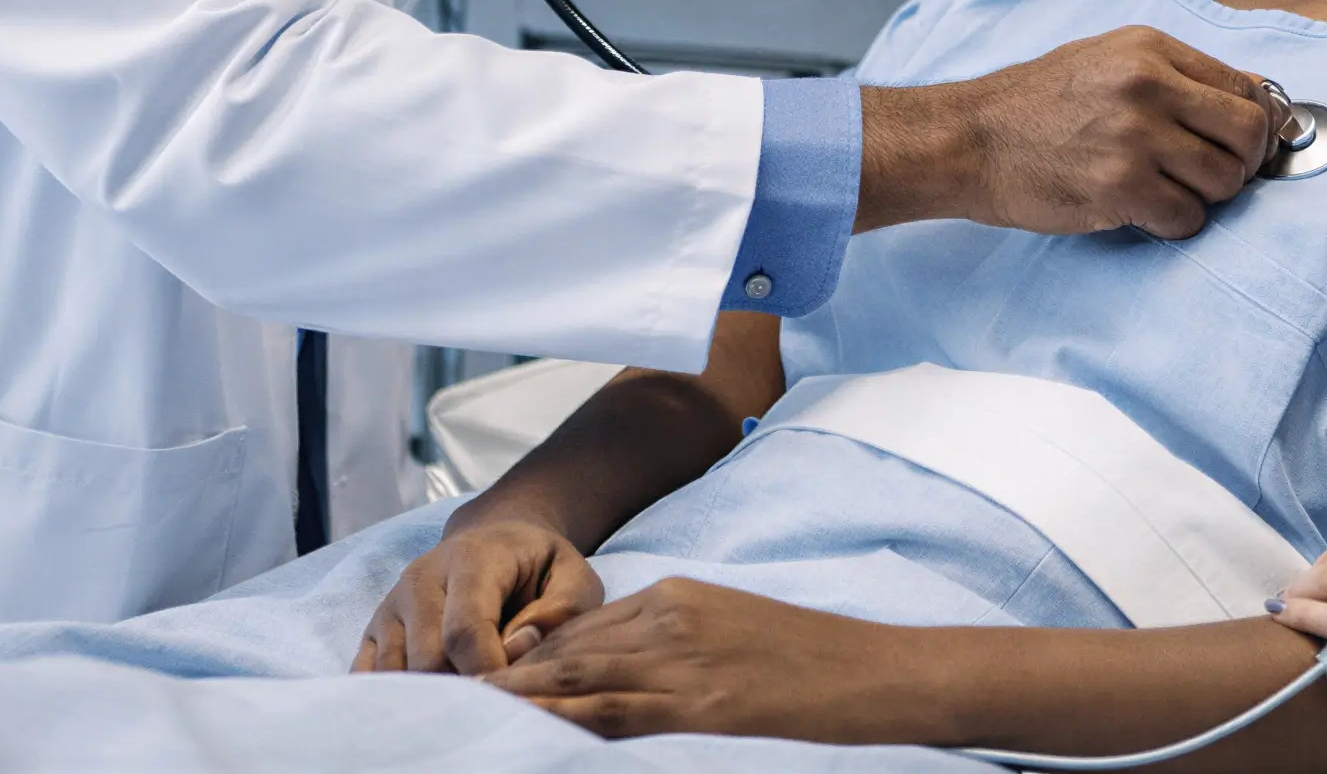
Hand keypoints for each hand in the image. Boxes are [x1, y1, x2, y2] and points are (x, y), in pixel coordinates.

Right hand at [351, 513, 603, 675]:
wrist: (495, 540)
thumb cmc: (539, 567)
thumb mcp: (574, 575)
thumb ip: (562, 609)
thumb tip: (520, 644)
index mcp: (470, 558)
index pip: (464, 630)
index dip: (489, 669)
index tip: (516, 686)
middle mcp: (420, 577)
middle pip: (428, 659)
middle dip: (464, 686)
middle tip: (497, 689)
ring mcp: (391, 604)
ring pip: (397, 674)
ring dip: (434, 694)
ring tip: (470, 685)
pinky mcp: (375, 629)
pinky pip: (371, 678)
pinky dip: (400, 697)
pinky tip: (435, 692)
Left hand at [484, 577, 915, 741]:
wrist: (872, 669)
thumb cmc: (812, 657)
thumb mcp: (734, 628)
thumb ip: (677, 637)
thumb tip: (622, 670)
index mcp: (679, 595)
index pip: (586, 628)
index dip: (532, 657)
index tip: (487, 676)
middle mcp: (671, 618)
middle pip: (572, 649)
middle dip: (513, 675)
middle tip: (454, 693)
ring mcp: (685, 658)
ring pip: (583, 677)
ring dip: (524, 698)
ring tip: (471, 710)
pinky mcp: (701, 701)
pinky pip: (620, 711)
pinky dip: (569, 720)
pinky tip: (534, 730)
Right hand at [860, 26, 1278, 238]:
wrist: (969, 139)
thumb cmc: (1034, 104)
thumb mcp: (1107, 59)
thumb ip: (1176, 75)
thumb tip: (1253, 98)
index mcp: (1150, 48)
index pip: (1247, 87)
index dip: (1258, 123)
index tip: (1249, 144)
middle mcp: (1149, 85)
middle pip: (1249, 133)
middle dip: (1244, 163)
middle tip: (1214, 175)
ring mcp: (1135, 136)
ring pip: (1224, 181)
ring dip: (1205, 197)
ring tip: (1168, 190)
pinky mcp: (1119, 187)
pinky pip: (1187, 218)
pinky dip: (1175, 223)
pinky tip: (1144, 210)